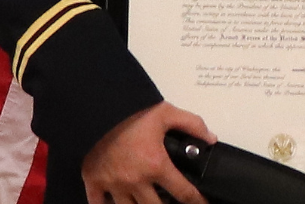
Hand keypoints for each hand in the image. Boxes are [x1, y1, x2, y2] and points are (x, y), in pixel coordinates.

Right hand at [81, 101, 213, 203]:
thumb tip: (211, 139)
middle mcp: (136, 182)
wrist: (98, 109)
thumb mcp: (167, 113)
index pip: (182, 192)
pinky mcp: (93, 183)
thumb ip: (192, 125)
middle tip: (171, 201)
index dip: (195, 200)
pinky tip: (117, 202)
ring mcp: (113, 186)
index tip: (201, 203)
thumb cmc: (134, 112)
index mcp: (156, 165)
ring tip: (148, 201)